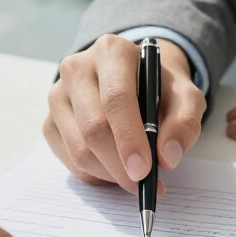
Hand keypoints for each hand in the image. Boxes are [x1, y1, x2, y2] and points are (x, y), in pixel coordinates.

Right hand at [44, 35, 206, 191]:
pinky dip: (95, 175)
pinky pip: (69, 159)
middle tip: (143, 184)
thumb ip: (184, 123)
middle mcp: (77, 68)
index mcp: (112, 52)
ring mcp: (58, 95)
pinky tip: (115, 171)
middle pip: (93, 127)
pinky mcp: (49, 120)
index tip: (144, 171)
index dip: (129, 138)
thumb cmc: (159, 88)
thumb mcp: (185, 96)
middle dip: (119, 165)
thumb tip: (167, 157)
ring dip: (109, 174)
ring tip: (134, 178)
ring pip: (79, 148)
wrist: (133, 80)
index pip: (115, 98)